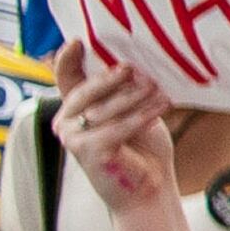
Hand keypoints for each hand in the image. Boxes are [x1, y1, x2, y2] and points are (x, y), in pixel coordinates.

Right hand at [50, 41, 180, 211]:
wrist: (148, 190)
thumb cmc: (142, 150)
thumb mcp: (135, 112)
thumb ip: (126, 92)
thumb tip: (138, 66)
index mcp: (76, 108)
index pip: (67, 79)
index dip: (68, 59)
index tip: (78, 40)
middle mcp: (67, 122)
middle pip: (87, 90)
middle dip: (114, 79)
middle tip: (135, 69)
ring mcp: (73, 138)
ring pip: (106, 108)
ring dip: (135, 97)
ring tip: (159, 88)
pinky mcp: (87, 152)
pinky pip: (117, 127)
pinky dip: (142, 116)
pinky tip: (163, 106)